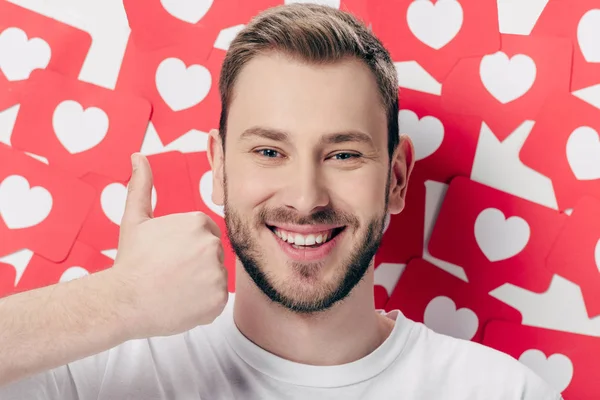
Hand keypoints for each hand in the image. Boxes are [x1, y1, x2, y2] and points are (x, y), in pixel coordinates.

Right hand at [110, 153, 228, 339]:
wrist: (123, 302)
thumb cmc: (130, 261)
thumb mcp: (134, 220)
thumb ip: (141, 186)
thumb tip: (138, 156)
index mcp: (196, 222)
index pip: (205, 233)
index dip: (187, 247)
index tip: (169, 257)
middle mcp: (211, 244)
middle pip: (212, 253)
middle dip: (196, 263)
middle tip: (171, 274)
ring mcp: (217, 272)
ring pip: (216, 276)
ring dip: (201, 283)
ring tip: (175, 288)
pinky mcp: (220, 298)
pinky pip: (218, 298)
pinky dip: (204, 303)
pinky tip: (183, 302)